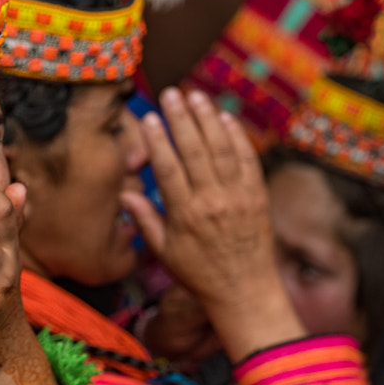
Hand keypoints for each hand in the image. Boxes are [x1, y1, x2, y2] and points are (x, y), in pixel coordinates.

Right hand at [122, 88, 304, 360]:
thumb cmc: (199, 274)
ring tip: (196, 96)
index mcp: (186, 216)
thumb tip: (125, 195)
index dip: (159, 141)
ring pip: (222, 149)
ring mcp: (238, 196)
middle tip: (172, 93)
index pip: (169, 169)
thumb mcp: (164, 253)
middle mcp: (213, 202)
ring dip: (208, 119)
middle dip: (182, 119)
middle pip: (195, 151)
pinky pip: (247, 159)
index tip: (150, 119)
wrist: (245, 290)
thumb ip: (145, 221)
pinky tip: (225, 118)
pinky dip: (237, 137)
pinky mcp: (258, 195)